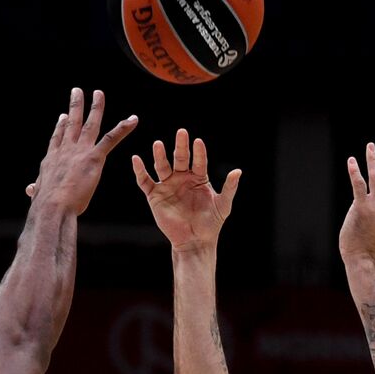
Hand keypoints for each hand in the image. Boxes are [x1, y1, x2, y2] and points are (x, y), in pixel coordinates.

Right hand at [22, 88, 137, 214]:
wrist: (52, 206)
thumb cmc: (45, 205)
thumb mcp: (39, 194)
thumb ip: (37, 189)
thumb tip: (30, 189)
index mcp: (52, 159)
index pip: (58, 138)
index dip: (61, 126)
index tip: (63, 116)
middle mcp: (65, 150)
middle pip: (71, 123)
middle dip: (75, 106)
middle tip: (77, 91)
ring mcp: (80, 151)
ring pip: (90, 124)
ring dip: (96, 107)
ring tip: (99, 93)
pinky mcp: (94, 158)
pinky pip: (111, 139)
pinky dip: (123, 128)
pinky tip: (133, 119)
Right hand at [132, 128, 240, 249]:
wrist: (194, 241)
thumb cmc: (211, 224)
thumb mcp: (223, 205)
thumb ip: (230, 188)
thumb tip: (238, 171)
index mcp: (198, 178)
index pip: (199, 161)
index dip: (199, 152)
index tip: (198, 141)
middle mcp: (182, 178)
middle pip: (180, 159)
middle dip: (180, 146)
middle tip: (181, 132)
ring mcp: (168, 186)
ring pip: (162, 167)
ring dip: (160, 155)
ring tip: (158, 144)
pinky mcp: (155, 196)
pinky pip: (145, 181)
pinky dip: (140, 170)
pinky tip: (136, 159)